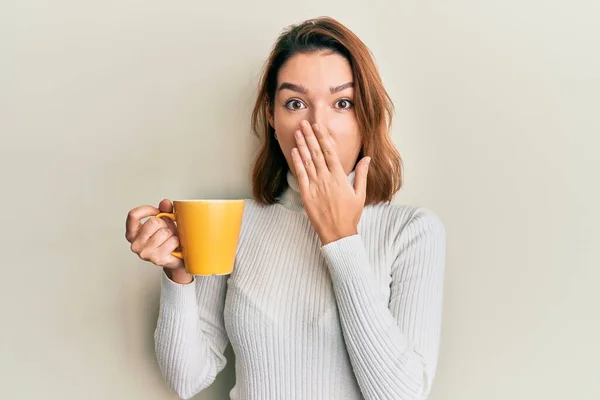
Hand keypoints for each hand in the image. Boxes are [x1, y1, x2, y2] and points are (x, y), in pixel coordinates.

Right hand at [125, 199, 185, 272]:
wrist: (176, 259)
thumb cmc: (167, 239)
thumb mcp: (164, 221)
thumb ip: (164, 210)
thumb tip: (165, 203)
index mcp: (132, 233)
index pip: (133, 215)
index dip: (147, 209)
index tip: (156, 211)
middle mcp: (135, 244)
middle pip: (152, 222)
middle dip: (164, 223)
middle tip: (166, 230)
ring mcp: (145, 253)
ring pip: (164, 232)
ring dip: (171, 234)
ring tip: (170, 239)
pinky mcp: (157, 259)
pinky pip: (172, 241)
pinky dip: (177, 241)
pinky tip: (174, 246)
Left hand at [291, 120, 370, 245]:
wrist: (338, 233)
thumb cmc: (350, 214)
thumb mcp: (360, 194)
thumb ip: (362, 174)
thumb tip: (367, 158)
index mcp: (339, 177)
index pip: (330, 152)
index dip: (323, 137)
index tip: (318, 126)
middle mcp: (326, 179)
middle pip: (316, 153)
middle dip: (310, 136)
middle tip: (304, 123)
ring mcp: (315, 186)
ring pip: (307, 161)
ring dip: (302, 145)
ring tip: (297, 132)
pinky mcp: (306, 195)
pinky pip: (300, 175)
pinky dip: (297, 162)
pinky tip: (294, 151)